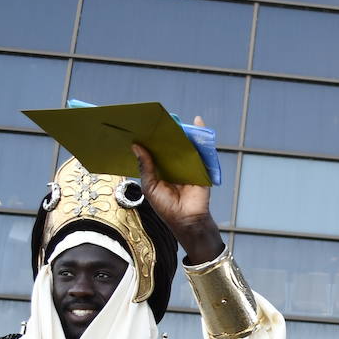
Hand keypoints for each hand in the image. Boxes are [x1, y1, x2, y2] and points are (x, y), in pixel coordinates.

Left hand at [133, 126, 223, 263]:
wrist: (187, 220)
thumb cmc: (167, 207)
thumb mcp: (150, 186)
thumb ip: (145, 166)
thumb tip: (137, 146)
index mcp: (161, 170)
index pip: (155, 150)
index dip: (150, 138)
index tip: (143, 124)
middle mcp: (175, 165)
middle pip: (171, 144)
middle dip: (165, 132)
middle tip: (158, 117)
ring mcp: (189, 165)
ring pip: (185, 145)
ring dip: (183, 131)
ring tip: (175, 117)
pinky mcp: (202, 167)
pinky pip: (202, 150)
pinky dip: (201, 136)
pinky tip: (197, 122)